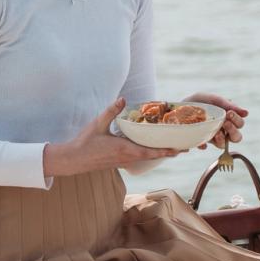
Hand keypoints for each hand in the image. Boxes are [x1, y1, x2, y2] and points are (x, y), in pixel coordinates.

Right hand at [44, 98, 182, 177]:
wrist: (73, 160)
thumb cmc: (85, 142)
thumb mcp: (97, 124)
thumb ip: (111, 111)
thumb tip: (123, 99)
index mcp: (125, 149)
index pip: (150, 151)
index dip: (166, 151)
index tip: (180, 149)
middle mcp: (127, 157)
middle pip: (154, 156)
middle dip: (170, 152)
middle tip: (186, 148)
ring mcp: (124, 161)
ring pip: (147, 158)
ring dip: (161, 154)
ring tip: (176, 148)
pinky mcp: (120, 162)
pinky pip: (139, 158)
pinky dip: (150, 154)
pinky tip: (154, 149)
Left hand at [183, 92, 247, 148]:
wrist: (177, 107)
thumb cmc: (199, 101)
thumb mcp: (212, 99)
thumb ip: (228, 104)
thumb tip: (247, 113)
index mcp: (228, 119)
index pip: (240, 124)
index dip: (237, 120)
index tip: (229, 113)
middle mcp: (222, 130)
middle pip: (237, 137)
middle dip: (233, 131)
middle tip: (225, 123)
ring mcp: (211, 136)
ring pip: (223, 145)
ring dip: (221, 140)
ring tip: (215, 133)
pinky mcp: (200, 141)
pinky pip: (205, 146)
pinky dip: (204, 143)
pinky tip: (201, 140)